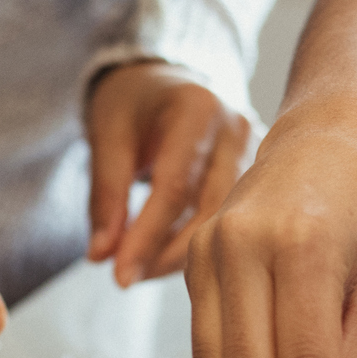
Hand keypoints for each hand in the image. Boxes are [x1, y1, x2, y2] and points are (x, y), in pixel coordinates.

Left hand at [87, 61, 254, 285]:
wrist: (166, 78)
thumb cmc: (133, 100)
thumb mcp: (108, 135)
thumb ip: (105, 195)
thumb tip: (101, 256)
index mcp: (199, 110)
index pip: (174, 187)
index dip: (146, 237)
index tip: (120, 276)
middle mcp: (236, 131)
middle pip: (208, 210)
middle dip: (165, 254)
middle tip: (127, 279)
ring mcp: (253, 154)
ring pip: (222, 222)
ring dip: (180, 254)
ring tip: (140, 269)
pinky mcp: (255, 175)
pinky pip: (227, 219)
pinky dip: (195, 243)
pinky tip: (164, 257)